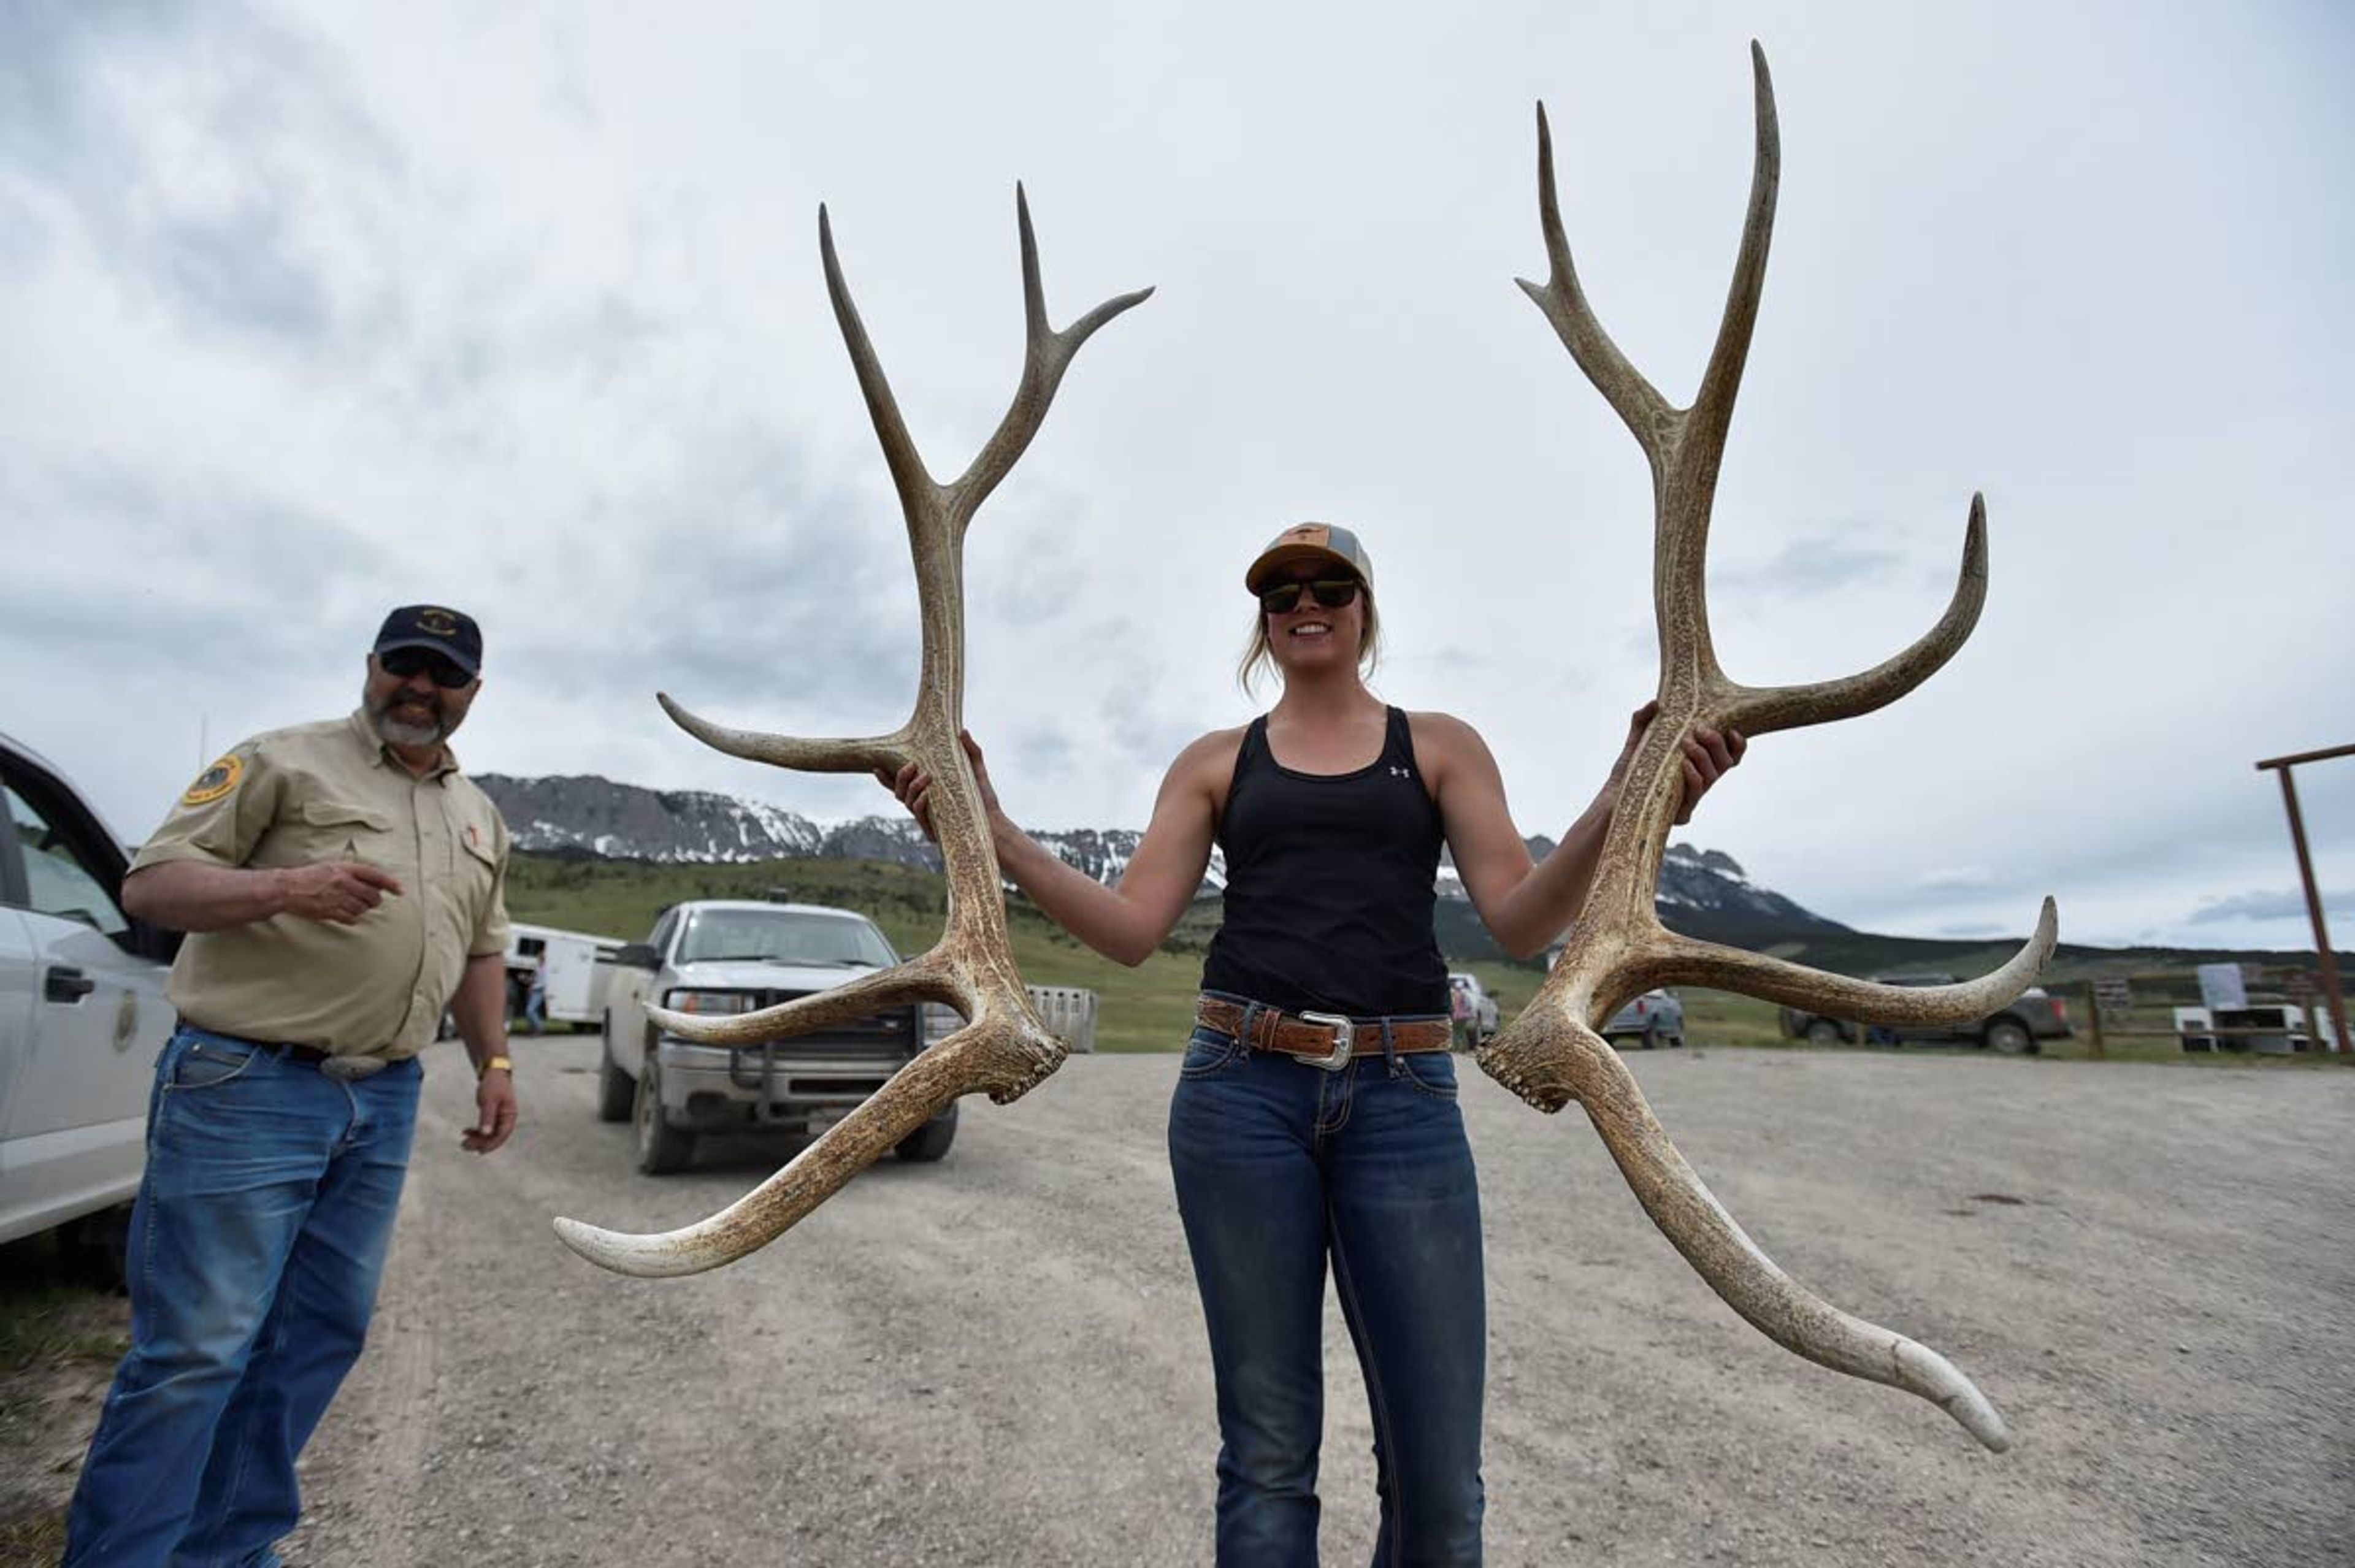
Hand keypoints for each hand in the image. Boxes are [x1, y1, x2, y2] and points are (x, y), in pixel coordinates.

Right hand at [276, 861, 403, 923]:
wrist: (288, 888)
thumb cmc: (310, 877)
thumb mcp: (331, 867)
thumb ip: (352, 873)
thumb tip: (374, 883)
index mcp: (345, 869)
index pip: (375, 875)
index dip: (390, 883)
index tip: (400, 890)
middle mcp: (343, 882)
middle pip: (372, 895)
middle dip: (375, 900)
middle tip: (371, 901)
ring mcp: (337, 898)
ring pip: (363, 908)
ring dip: (362, 909)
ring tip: (352, 905)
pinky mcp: (330, 911)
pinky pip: (351, 918)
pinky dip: (352, 918)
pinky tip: (346, 914)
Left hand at [463, 1067, 516, 1153]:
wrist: (493, 1073)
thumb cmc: (493, 1085)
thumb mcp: (489, 1100)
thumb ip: (487, 1117)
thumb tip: (485, 1134)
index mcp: (510, 1115)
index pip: (502, 1134)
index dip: (491, 1144)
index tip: (479, 1151)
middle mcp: (507, 1119)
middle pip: (495, 1137)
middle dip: (480, 1143)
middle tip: (464, 1146)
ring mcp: (500, 1118)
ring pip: (490, 1134)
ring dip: (477, 1139)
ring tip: (463, 1142)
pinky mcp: (493, 1117)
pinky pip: (486, 1128)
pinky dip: (476, 1132)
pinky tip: (465, 1131)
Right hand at [874, 731, 999, 843]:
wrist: (994, 824)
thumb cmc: (984, 799)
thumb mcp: (977, 771)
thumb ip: (971, 751)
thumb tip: (963, 731)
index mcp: (928, 793)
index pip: (901, 785)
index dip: (885, 778)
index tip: (875, 766)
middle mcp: (923, 806)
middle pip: (898, 792)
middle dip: (900, 776)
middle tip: (913, 765)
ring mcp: (927, 818)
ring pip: (906, 801)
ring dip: (912, 787)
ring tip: (927, 776)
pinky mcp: (932, 829)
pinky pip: (919, 814)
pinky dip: (919, 802)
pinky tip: (927, 794)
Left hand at [1610, 701, 1746, 825]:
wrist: (1611, 799)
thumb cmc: (1629, 771)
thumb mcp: (1636, 742)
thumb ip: (1643, 720)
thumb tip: (1655, 703)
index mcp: (1698, 764)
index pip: (1729, 755)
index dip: (1737, 744)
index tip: (1733, 730)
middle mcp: (1700, 780)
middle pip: (1725, 763)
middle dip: (1717, 744)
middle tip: (1700, 730)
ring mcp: (1692, 797)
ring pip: (1713, 777)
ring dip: (1703, 756)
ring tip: (1687, 743)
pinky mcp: (1681, 812)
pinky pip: (1695, 793)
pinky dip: (1694, 776)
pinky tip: (1685, 765)